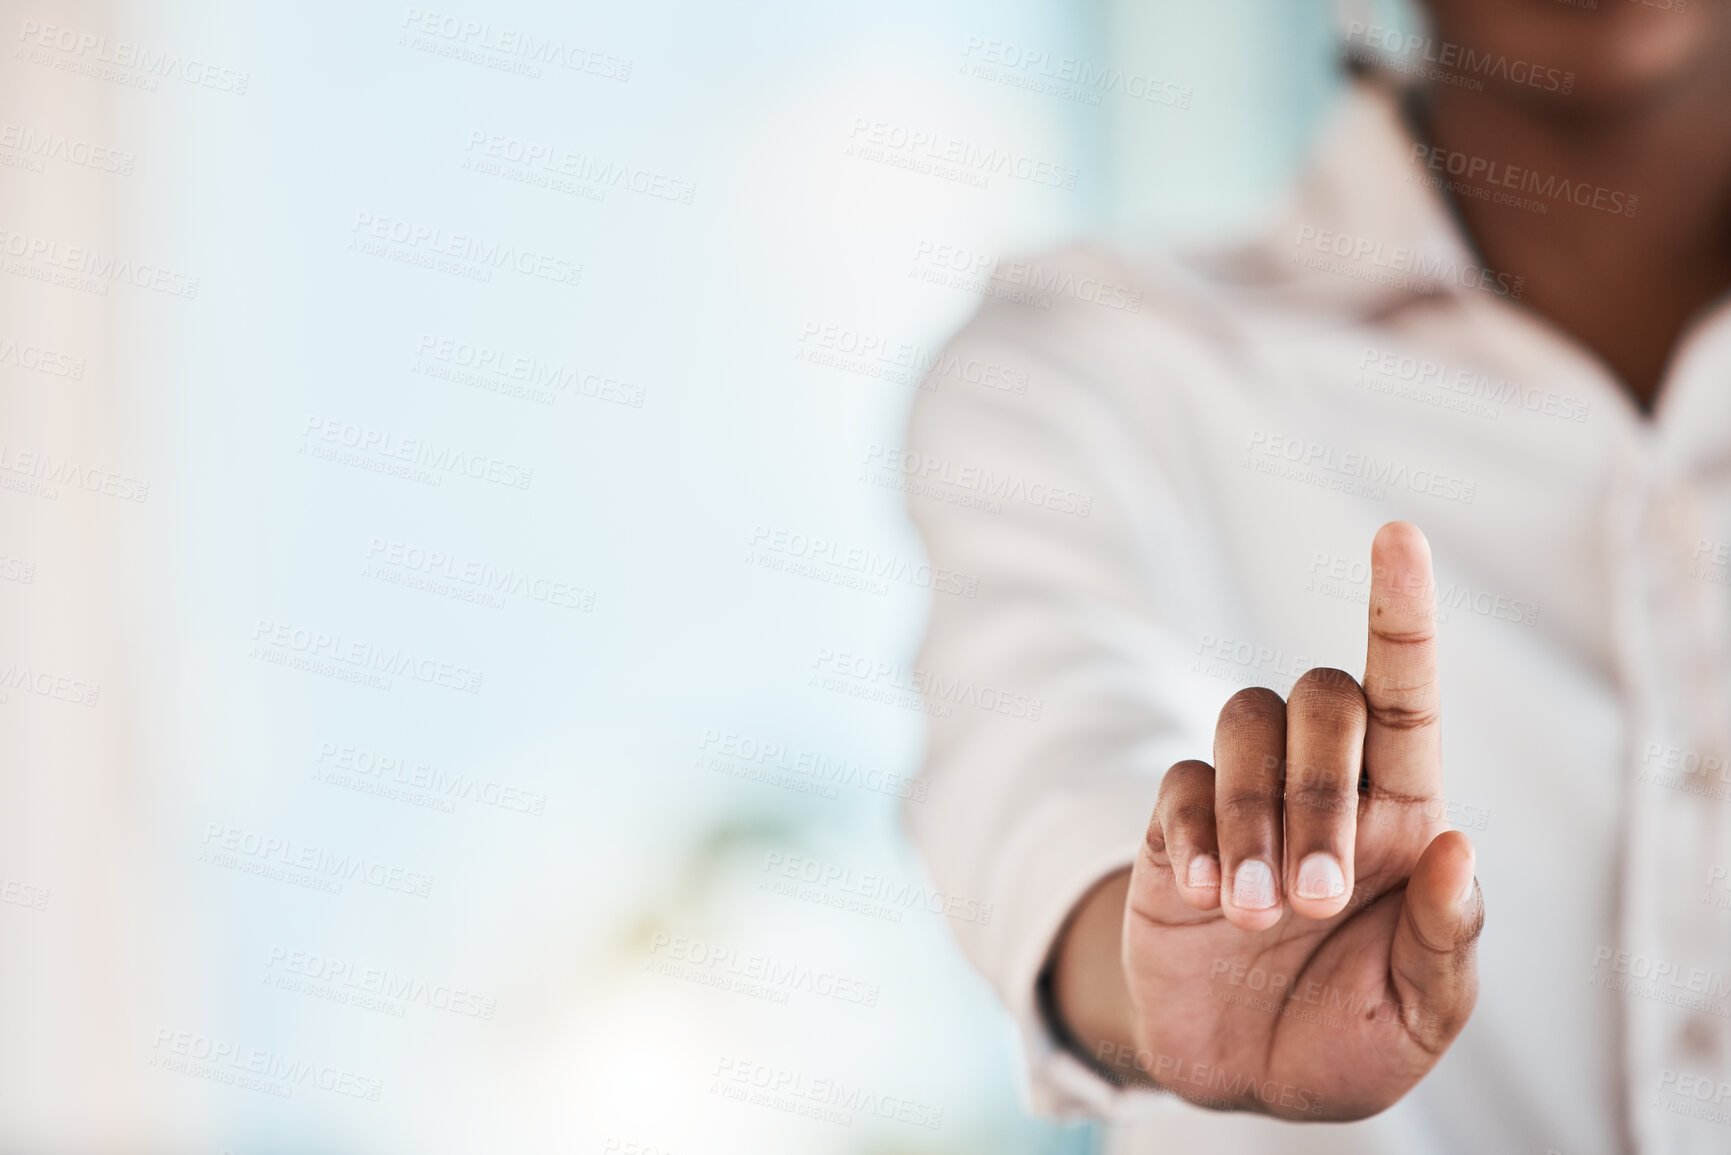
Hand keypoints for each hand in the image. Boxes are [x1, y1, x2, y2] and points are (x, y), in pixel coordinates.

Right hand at [1065, 521, 1482, 1120]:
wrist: (1240, 1077)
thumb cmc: (1348, 1037)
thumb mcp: (1420, 1015)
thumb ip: (1447, 937)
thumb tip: (1458, 846)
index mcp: (1401, 817)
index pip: (1407, 694)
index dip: (1402, 613)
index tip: (1398, 538)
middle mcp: (1325, 789)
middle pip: (1322, 701)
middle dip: (1317, 790)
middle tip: (1314, 899)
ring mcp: (1244, 802)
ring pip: (1245, 722)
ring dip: (1254, 814)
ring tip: (1255, 914)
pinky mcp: (1175, 828)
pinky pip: (1181, 783)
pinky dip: (1197, 833)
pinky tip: (1207, 899)